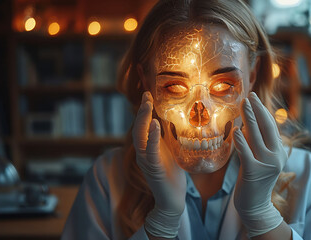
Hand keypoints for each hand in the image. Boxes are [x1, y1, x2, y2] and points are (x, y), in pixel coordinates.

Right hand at [133, 91, 186, 237]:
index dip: (144, 110)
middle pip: (137, 127)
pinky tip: (154, 124)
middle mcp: (143, 152)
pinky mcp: (152, 168)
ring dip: (143, 120)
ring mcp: (145, 160)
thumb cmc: (172, 174)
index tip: (147, 94)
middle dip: (142, 110)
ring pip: (139, 137)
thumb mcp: (170, 151)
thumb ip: (166, 137)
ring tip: (147, 104)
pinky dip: (151, 136)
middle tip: (146, 95)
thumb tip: (170, 119)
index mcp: (147, 147)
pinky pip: (150, 150)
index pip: (143, 125)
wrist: (172, 198)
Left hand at [232, 92, 287, 237]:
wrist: (255, 206)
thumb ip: (256, 143)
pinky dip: (241, 140)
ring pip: (257, 136)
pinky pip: (246, 152)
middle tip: (249, 95)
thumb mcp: (258, 158)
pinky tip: (236, 129)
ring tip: (243, 104)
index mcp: (279, 152)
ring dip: (249, 118)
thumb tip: (246, 123)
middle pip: (266, 128)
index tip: (254, 97)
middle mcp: (276, 157)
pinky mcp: (254, 172)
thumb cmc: (254, 180)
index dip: (262, 111)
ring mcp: (266, 165)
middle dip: (257, 110)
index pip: (271, 126)